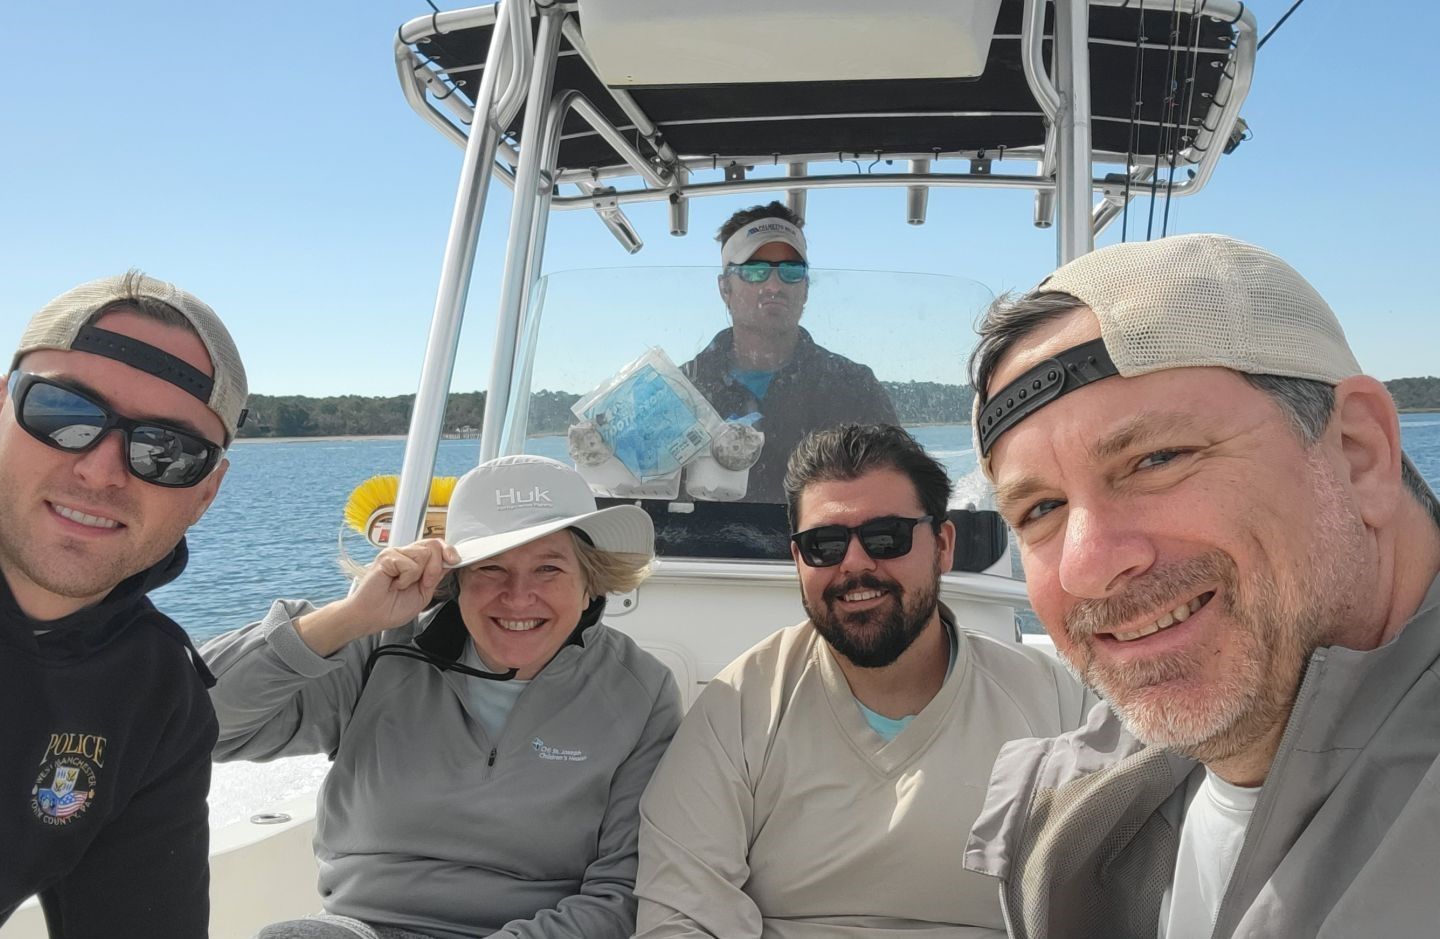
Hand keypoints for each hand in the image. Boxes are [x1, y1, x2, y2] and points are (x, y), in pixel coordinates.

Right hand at [295, 539, 458, 655]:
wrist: (372, 617)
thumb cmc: (392, 607)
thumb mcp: (424, 592)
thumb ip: (436, 575)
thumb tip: (450, 561)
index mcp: (415, 561)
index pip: (437, 545)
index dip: (448, 551)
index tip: (455, 561)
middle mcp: (405, 554)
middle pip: (433, 544)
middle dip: (435, 567)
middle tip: (424, 583)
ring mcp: (395, 553)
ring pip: (424, 553)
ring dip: (419, 575)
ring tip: (403, 585)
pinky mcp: (387, 557)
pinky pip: (410, 564)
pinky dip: (406, 579)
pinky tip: (394, 584)